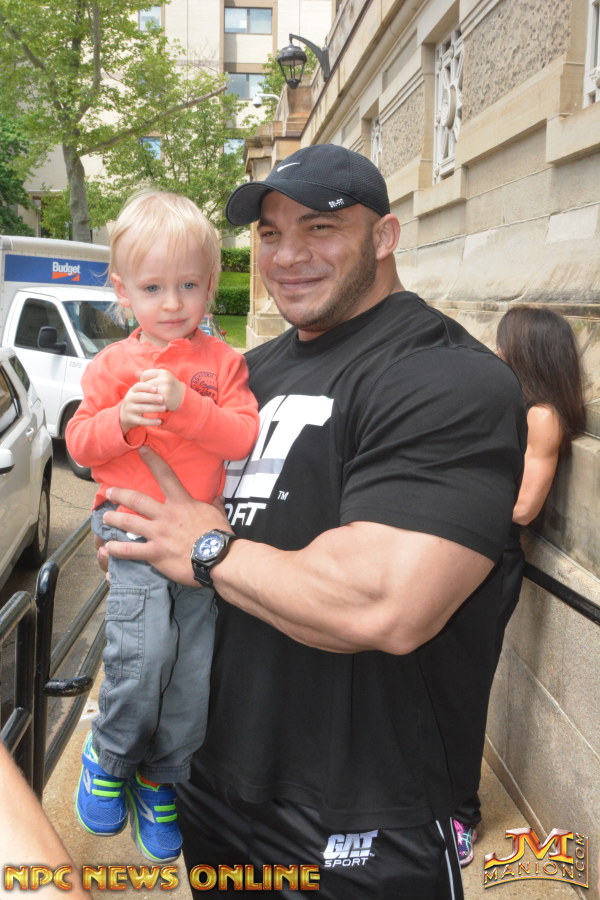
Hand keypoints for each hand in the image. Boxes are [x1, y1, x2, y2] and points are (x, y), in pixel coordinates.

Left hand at [102, 447, 230, 584]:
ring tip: (105, 518)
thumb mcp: (218, 514)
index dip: (153, 460)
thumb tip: (218, 497)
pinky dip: (116, 549)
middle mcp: (166, 515)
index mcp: (182, 503)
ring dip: (113, 519)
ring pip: (129, 522)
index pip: (166, 475)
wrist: (219, 558)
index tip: (141, 449)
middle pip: (137, 500)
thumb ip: (215, 504)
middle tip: (109, 492)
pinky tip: (107, 548)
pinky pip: (130, 550)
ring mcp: (158, 534)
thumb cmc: (220, 535)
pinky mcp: (155, 553)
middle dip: (120, 494)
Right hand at [120, 378, 165, 432]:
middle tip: (162, 398)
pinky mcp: (132, 419)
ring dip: (153, 409)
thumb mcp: (139, 392)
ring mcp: (129, 409)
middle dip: (151, 398)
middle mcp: (129, 399)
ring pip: (141, 409)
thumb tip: (156, 373)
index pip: (138, 386)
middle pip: (140, 397)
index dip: (146, 387)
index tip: (156, 388)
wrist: (124, 415)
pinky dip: (151, 421)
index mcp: (132, 391)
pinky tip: (160, 421)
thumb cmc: (137, 400)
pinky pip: (141, 421)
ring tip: (164, 409)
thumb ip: (146, 384)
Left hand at [139, 369, 184, 411]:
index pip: (144, 375)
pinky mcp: (165, 399)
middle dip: (144, 390)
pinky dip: (149, 404)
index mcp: (163, 372)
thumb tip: (135, 373)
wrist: (183, 398)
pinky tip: (151, 404)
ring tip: (147, 399)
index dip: (143, 381)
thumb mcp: (161, 378)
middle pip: (145, 384)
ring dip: (145, 397)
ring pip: (147, 393)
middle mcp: (165, 379)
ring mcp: (165, 389)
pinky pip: (151, 401)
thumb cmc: (169, 387)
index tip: (146, 386)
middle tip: (146, 394)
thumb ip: (149, 375)